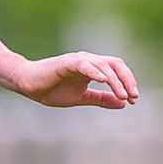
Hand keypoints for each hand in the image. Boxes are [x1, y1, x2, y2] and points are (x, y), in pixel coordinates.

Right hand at [11, 52, 138, 108]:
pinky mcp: (66, 63)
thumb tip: (123, 103)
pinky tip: (103, 80)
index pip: (118, 70)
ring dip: (115, 80)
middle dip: (127, 80)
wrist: (28, 85)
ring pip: (103, 65)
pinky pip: (84, 65)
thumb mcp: (82, 98)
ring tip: (122, 94)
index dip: (128, 83)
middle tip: (134, 96)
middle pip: (115, 64)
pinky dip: (95, 71)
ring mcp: (78, 61)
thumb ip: (101, 99)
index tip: (134, 100)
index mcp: (93, 68)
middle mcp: (88, 61)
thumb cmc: (52, 90)